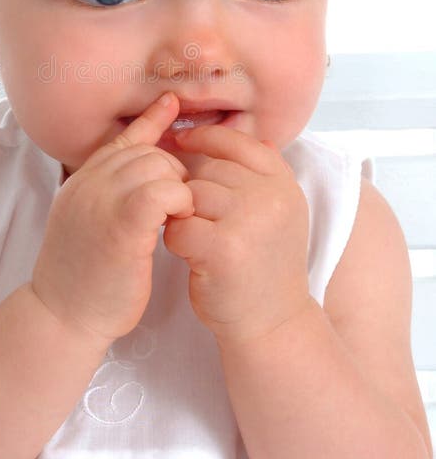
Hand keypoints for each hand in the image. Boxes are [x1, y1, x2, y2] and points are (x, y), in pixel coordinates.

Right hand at [32, 93, 193, 345]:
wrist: (62, 316)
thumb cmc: (83, 278)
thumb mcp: (88, 222)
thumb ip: (107, 193)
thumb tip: (137, 174)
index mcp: (82, 181)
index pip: (122, 140)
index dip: (150, 121)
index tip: (171, 102)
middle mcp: (90, 182)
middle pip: (147, 151)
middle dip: (172, 173)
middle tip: (176, 206)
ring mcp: (103, 200)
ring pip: (159, 166)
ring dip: (177, 189)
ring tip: (175, 218)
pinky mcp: (123, 223)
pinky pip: (164, 192)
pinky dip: (179, 204)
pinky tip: (175, 225)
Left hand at [163, 126, 310, 346]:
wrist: (274, 323)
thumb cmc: (266, 266)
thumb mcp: (281, 213)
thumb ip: (266, 174)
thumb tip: (251, 135)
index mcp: (283, 183)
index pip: (238, 142)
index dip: (205, 138)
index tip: (181, 141)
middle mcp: (270, 197)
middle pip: (208, 170)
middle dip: (193, 190)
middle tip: (198, 218)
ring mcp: (248, 221)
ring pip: (190, 195)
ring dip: (183, 215)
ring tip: (196, 238)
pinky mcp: (223, 249)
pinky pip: (179, 226)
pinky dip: (176, 240)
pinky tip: (189, 254)